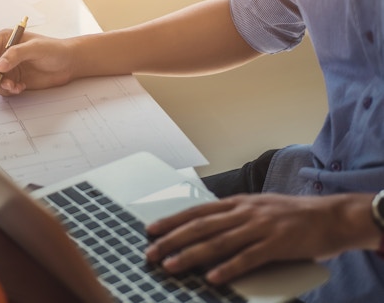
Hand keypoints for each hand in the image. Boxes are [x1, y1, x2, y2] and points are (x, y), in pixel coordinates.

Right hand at [0, 30, 75, 95]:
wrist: (68, 63)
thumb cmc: (54, 49)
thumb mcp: (35, 48)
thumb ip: (16, 54)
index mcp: (5, 40)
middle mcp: (4, 54)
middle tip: (4, 84)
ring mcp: (9, 67)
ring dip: (1, 86)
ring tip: (15, 87)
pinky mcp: (15, 79)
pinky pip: (3, 88)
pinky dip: (9, 90)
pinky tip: (20, 87)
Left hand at [144, 193, 379, 284]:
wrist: (330, 216)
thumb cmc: (291, 215)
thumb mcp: (257, 207)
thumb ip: (234, 216)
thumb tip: (206, 227)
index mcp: (238, 203)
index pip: (197, 211)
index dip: (172, 221)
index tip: (151, 230)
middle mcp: (244, 212)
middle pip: (201, 227)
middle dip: (172, 240)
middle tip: (151, 253)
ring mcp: (260, 227)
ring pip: (218, 242)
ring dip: (191, 255)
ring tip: (171, 266)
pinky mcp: (276, 244)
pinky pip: (248, 258)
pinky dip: (228, 268)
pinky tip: (212, 278)